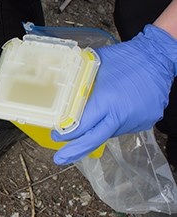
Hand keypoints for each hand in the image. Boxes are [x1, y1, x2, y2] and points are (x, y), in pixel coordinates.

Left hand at [52, 24, 176, 164]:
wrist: (159, 57)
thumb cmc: (125, 58)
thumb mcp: (95, 66)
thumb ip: (79, 82)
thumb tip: (60, 90)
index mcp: (107, 101)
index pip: (82, 126)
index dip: (67, 134)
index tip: (56, 135)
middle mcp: (122, 115)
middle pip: (94, 139)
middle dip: (75, 151)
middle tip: (60, 158)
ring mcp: (136, 120)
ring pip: (109, 132)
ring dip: (98, 129)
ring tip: (96, 117)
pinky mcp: (146, 121)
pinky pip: (123, 127)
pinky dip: (114, 123)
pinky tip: (114, 111)